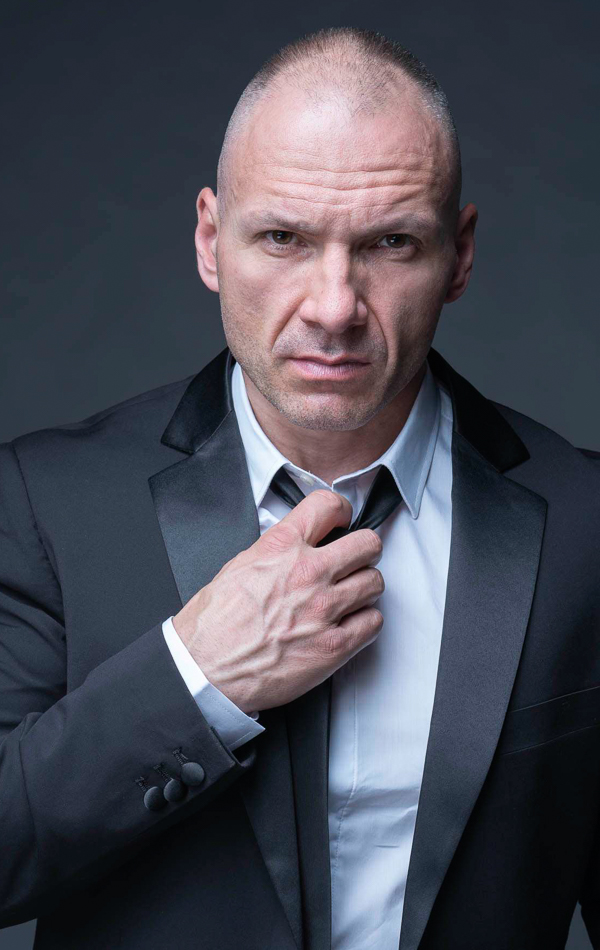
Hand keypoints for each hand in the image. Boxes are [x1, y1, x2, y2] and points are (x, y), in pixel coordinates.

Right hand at [172, 490, 383, 711]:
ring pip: (375, 582)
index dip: (340, 510)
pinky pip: (373, 622)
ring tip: (350, 597)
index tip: (342, 520)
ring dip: (364, 588)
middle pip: (367, 544)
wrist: (205, 670)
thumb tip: (297, 548)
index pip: (327, 505)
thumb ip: (276, 552)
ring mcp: (324, 609)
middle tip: (356, 560)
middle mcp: (308, 573)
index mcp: (280, 548)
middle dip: (364, 550)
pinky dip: (365, 623)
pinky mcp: (335, 645)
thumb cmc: (213, 626)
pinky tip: (349, 624)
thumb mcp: (239, 567)